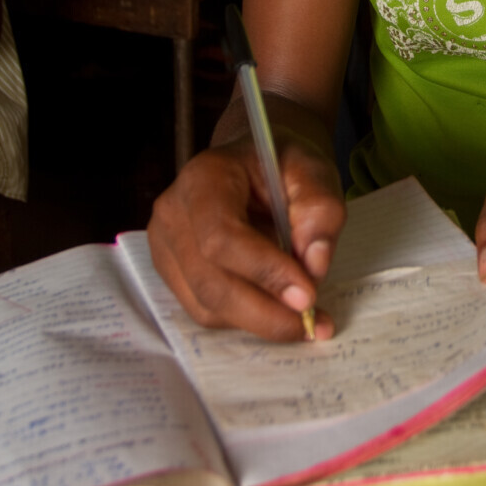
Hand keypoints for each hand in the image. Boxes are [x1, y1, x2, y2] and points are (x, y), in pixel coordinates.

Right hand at [147, 132, 345, 340]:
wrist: (253, 164)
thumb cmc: (281, 165)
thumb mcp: (313, 171)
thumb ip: (320, 209)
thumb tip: (314, 265)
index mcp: (205, 178)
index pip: (222, 237)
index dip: (264, 272)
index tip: (307, 295)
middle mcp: (173, 214)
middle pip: (210, 281)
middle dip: (265, 312)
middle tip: (312, 321)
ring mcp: (165, 246)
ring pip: (207, 305)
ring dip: (259, 321)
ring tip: (304, 318)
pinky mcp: (171, 273)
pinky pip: (205, 311)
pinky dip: (245, 320)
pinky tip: (278, 311)